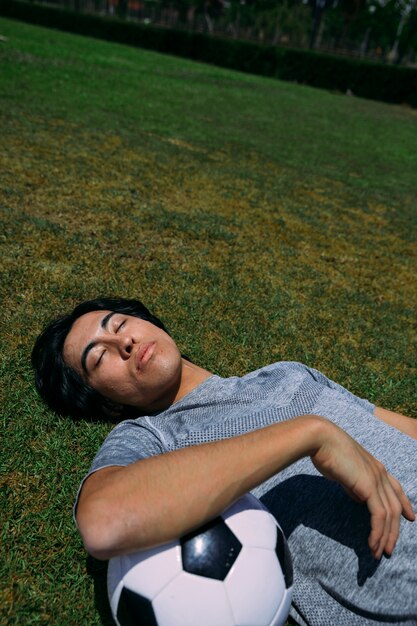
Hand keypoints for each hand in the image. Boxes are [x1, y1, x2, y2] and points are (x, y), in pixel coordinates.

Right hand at [310, 421, 414, 559]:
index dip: (405, 504)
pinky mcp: (369, 487)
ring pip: (389, 515)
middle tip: (389, 549)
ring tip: (379, 553)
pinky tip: (372, 544)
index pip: (397, 489)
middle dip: (394, 531)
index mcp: (376, 467)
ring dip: (385, 537)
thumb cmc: (327, 452)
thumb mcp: (345, 471)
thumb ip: (354, 485)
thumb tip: (358, 498)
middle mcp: (381, 473)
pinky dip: (377, 532)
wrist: (321, 439)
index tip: (410, 517)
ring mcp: (376, 480)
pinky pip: (379, 516)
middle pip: (395, 508)